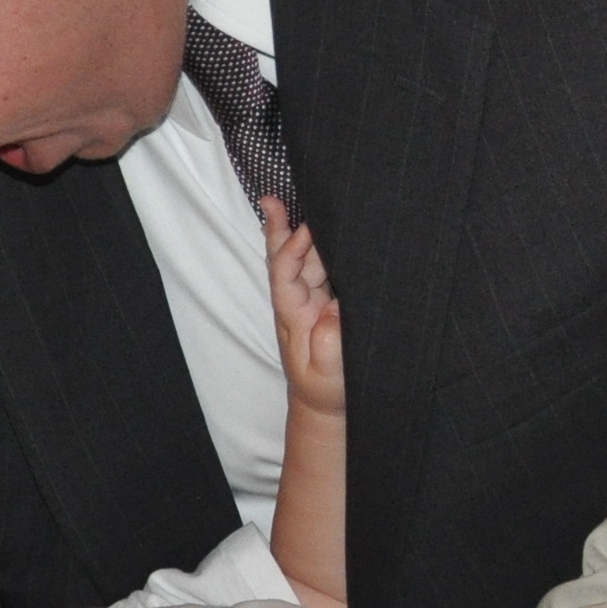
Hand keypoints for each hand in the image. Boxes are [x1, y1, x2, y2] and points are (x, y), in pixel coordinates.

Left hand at [261, 199, 344, 416]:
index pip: (286, 277)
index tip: (304, 228)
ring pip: (305, 261)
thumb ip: (330, 343)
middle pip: (288, 261)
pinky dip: (320, 249)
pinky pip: (320, 271)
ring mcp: (311, 303)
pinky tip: (320, 231)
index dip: (291, 251)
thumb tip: (335, 307)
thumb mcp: (329, 374)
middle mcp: (298, 304)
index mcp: (294, 317)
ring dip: (301, 233)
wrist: (324, 408)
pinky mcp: (325, 304)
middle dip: (280, 230)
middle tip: (271, 199)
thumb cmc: (327, 392)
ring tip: (286, 203)